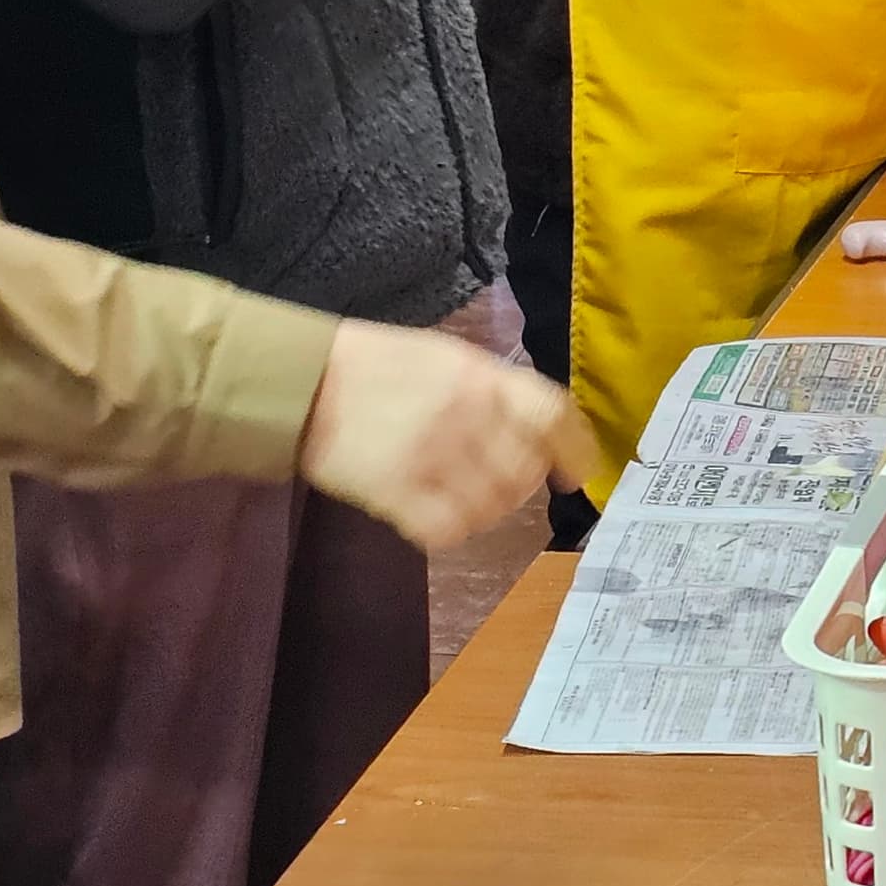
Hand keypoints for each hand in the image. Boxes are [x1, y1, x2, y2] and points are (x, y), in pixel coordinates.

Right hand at [296, 318, 595, 546]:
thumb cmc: (378, 365)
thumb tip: (535, 426)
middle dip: (523, 485)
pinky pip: (448, 528)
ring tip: (467, 499)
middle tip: (505, 486)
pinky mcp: (397, 492)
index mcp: (483, 377)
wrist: (306, 383)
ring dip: (488, 510)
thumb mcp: (447, 357)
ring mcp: (434, 456)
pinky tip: (438, 516)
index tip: (580, 472)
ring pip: (492, 505)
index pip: (553, 414)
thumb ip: (492, 389)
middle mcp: (468, 416)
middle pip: (525, 470)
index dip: (576, 448)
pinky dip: (451, 529)